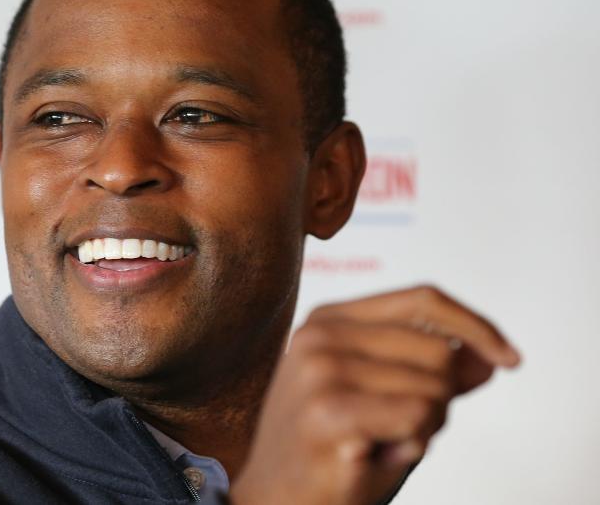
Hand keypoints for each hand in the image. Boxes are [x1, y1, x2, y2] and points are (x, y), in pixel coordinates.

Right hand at [229, 285, 520, 504]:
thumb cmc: (330, 449)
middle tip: (397, 428)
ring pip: (434, 388)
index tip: (508, 358)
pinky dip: (413, 445)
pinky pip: (419, 418)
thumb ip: (432, 372)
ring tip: (380, 443)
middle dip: (441, 397)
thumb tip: (490, 356)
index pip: (422, 300)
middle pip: (438, 349)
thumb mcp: (383, 398)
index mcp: (328, 320)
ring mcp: (321, 370)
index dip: (474, 325)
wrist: (275, 499)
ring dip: (425, 427)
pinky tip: (375, 456)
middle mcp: (320, 335)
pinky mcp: (329, 410)